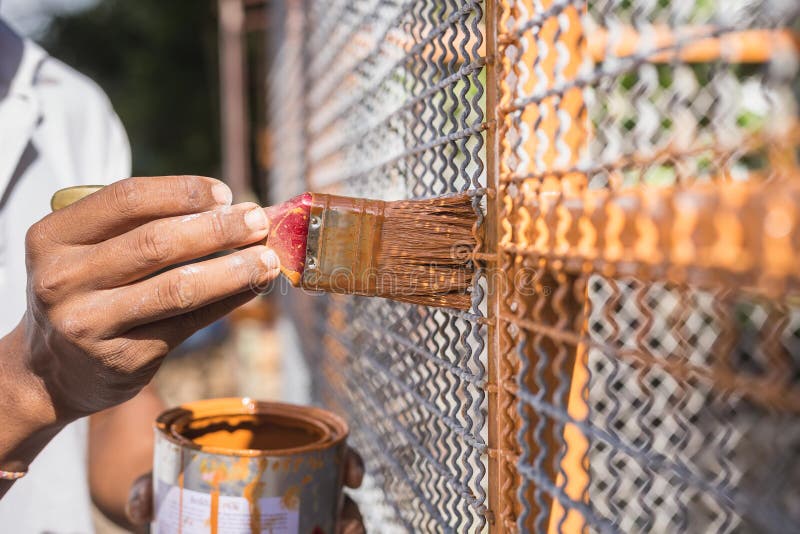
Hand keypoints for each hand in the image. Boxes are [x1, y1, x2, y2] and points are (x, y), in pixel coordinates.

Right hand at [20, 176, 276, 419]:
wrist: (51, 370)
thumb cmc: (86, 292)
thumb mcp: (89, 252)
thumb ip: (142, 227)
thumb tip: (231, 208)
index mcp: (53, 237)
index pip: (126, 200)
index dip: (182, 192)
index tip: (225, 193)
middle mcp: (63, 279)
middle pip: (156, 243)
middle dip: (217, 229)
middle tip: (257, 221)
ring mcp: (89, 323)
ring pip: (177, 288)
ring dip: (232, 269)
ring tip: (267, 258)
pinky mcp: (122, 358)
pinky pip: (189, 323)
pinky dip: (228, 301)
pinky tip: (253, 287)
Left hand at [126, 448, 365, 532]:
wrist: (165, 501)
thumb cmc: (171, 478)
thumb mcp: (161, 477)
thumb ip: (148, 488)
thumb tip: (142, 506)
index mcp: (273, 454)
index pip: (323, 450)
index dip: (346, 461)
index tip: (354, 478)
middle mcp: (289, 482)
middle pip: (333, 494)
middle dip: (348, 514)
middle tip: (347, 528)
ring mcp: (285, 514)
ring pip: (327, 521)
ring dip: (342, 530)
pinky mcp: (279, 530)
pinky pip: (305, 533)